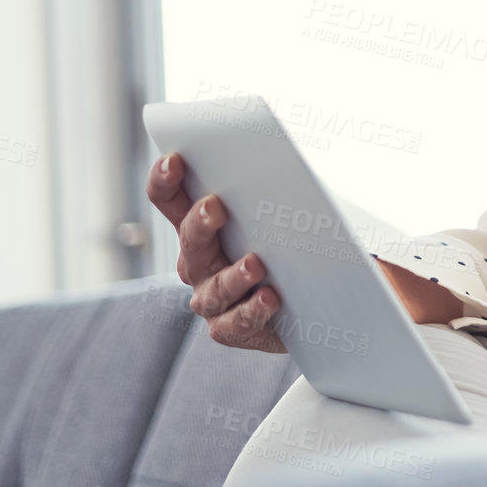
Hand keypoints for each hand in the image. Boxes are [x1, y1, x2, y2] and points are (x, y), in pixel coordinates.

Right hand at [145, 152, 285, 352]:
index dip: (165, 179)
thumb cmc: (299, 241)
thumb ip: (278, 186)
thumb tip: (281, 158)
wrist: (320, 296)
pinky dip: (253, 310)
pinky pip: (236, 322)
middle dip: (200, 222)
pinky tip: (270, 298)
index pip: (170, 199)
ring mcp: (211, 297)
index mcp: (203, 224)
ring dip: (234, 274)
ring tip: (257, 263)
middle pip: (189, 241)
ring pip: (214, 287)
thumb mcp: (291, 207)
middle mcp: (199, 261)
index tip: (175, 159)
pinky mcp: (231, 328)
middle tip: (215, 206)